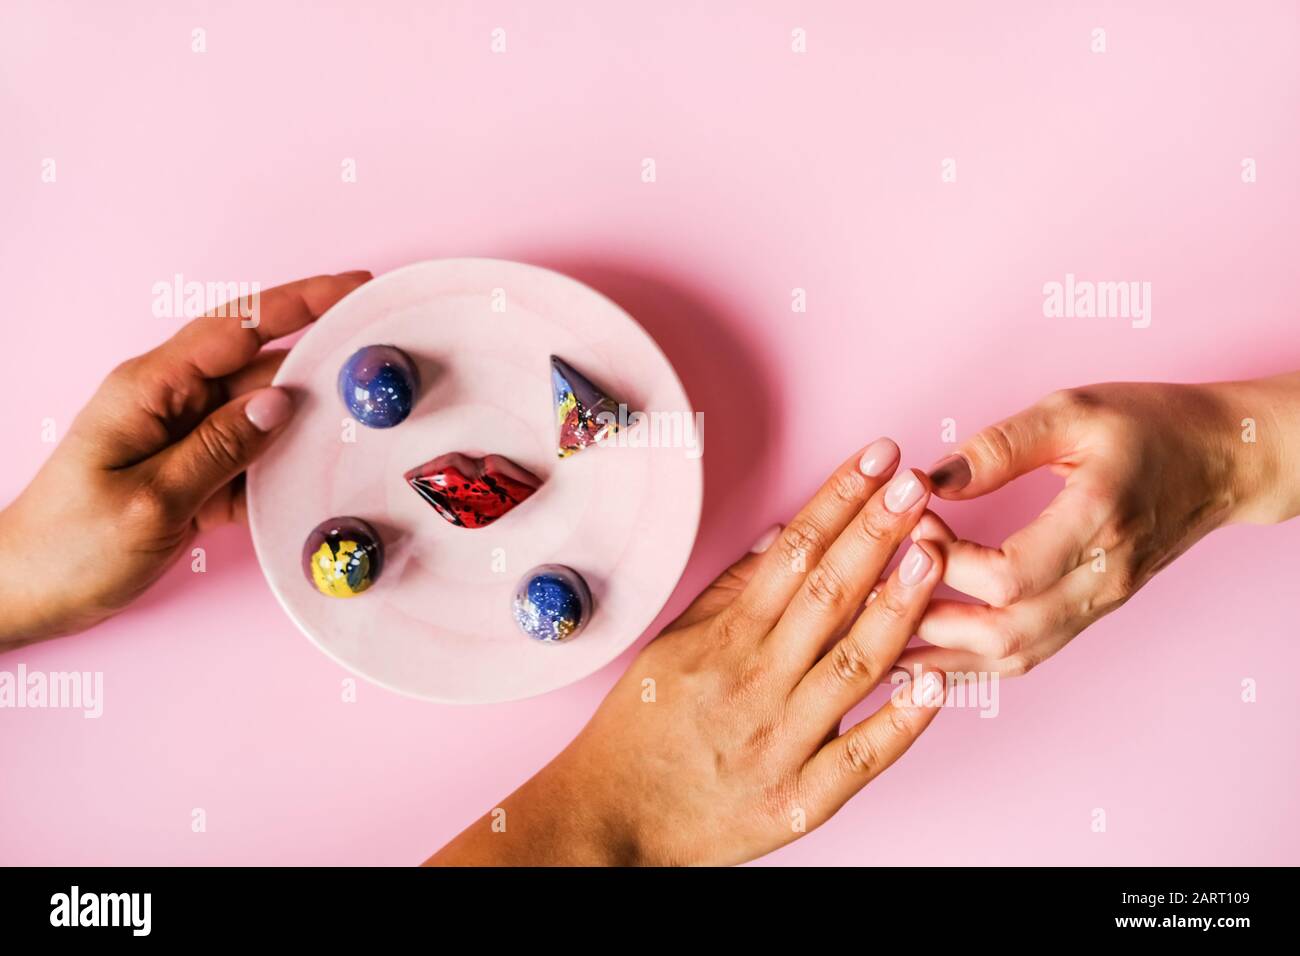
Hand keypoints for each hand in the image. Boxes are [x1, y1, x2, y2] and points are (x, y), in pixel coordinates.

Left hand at [0, 271, 371, 645]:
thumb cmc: (68, 546)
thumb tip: (281, 403)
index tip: (353, 287)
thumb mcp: (150, 500)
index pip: (236, 327)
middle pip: (261, 366)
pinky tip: (327, 469)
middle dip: (321, 356)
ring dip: (313, 415)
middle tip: (383, 354)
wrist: (27, 595)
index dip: (299, 302)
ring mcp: (187, 440)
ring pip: (265, 413)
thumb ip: (219, 449)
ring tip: (370, 415)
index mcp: (151, 388)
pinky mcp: (197, 477)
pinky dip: (290, 463)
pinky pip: (255, 458)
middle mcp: (172, 403)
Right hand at [429, 440, 946, 865]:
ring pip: (853, 663)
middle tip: (916, 483)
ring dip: (897, 606)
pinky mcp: (801, 800)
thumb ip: (728, 593)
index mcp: (726, 640)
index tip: (877, 460)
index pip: (793, 553)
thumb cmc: (638, 732)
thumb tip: (781, 538)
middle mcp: (757, 681)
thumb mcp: (670, 648)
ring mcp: (782, 741)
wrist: (608, 820)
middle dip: (875, 532)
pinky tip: (939, 682)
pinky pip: (862, 757)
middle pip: (827, 594)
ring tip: (936, 554)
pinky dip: (902, 721)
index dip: (838, 501)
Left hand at [900, 376, 1298, 676]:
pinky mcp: (1089, 611)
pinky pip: (1027, 654)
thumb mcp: (1071, 411)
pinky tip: (926, 652)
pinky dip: (971, 661)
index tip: (914, 520)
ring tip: (881, 632)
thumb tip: (931, 479)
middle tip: (880, 582)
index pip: (1008, 575)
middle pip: (1003, 632)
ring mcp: (1098, 603)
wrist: (1221, 461)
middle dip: (928, 613)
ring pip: (1013, 657)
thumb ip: (999, 446)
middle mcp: (1100, 577)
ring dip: (942, 651)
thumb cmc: (1148, 426)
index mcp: (1097, 522)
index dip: (946, 557)